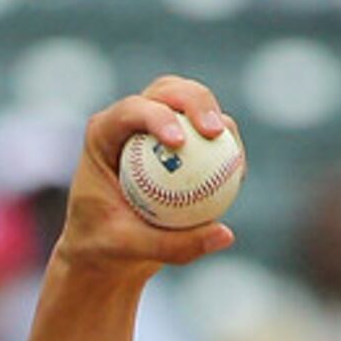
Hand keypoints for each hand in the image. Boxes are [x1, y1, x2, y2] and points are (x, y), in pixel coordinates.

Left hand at [56, 76, 239, 280]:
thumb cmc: (104, 245)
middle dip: (196, 101)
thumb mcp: (129, 249)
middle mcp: (130, 122)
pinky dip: (226, 147)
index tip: (179, 142)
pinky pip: (210, 135)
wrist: (106, 247)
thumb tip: (225, 235)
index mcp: (102, 135)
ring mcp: (158, 126)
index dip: (157, 116)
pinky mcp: (183, 139)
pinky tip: (237, 172)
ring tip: (233, 156)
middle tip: (215, 132)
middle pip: (168, 91)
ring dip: (219, 121)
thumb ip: (172, 244)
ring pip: (195, 105)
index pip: (131, 111)